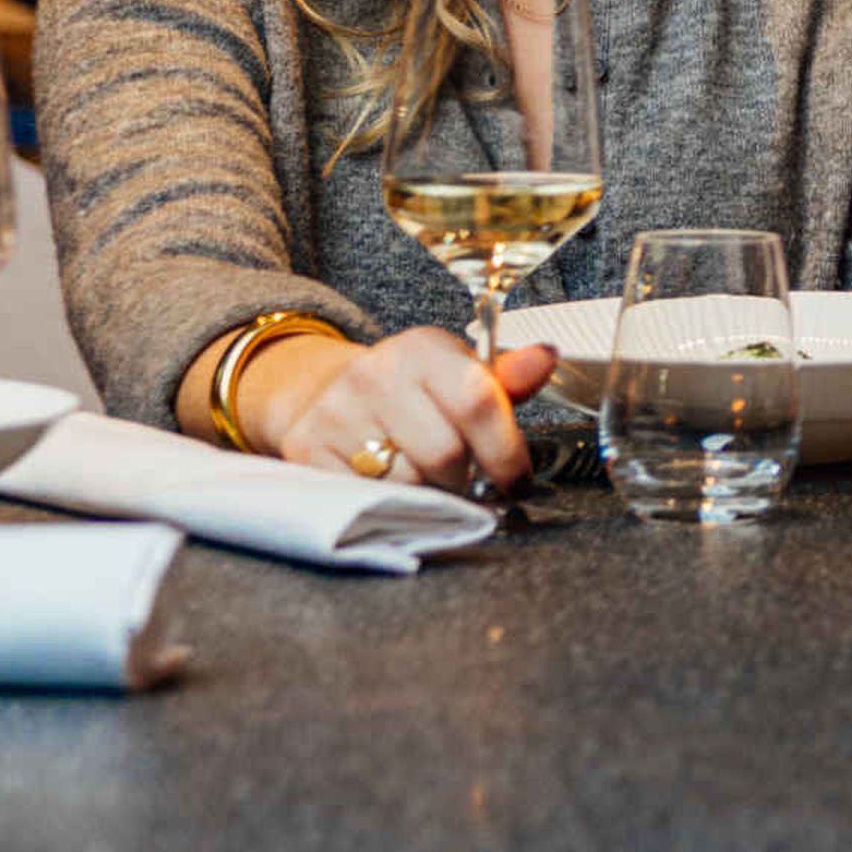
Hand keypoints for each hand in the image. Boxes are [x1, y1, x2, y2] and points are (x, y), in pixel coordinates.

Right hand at [257, 327, 558, 492]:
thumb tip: (545, 358)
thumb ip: (505, 380)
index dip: (506, 452)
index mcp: (424, 347)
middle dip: (466, 479)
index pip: (478, 402)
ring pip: (408, 483)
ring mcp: (336, 410)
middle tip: (466, 480)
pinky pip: (367, 498)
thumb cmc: (412, 393)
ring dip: (429, 495)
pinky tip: (395, 487)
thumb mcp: (459, 376)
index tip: (516, 480)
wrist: (326, 394)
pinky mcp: (306, 448)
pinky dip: (390, 503)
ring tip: (428, 480)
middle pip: (446, 454)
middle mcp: (375, 372)